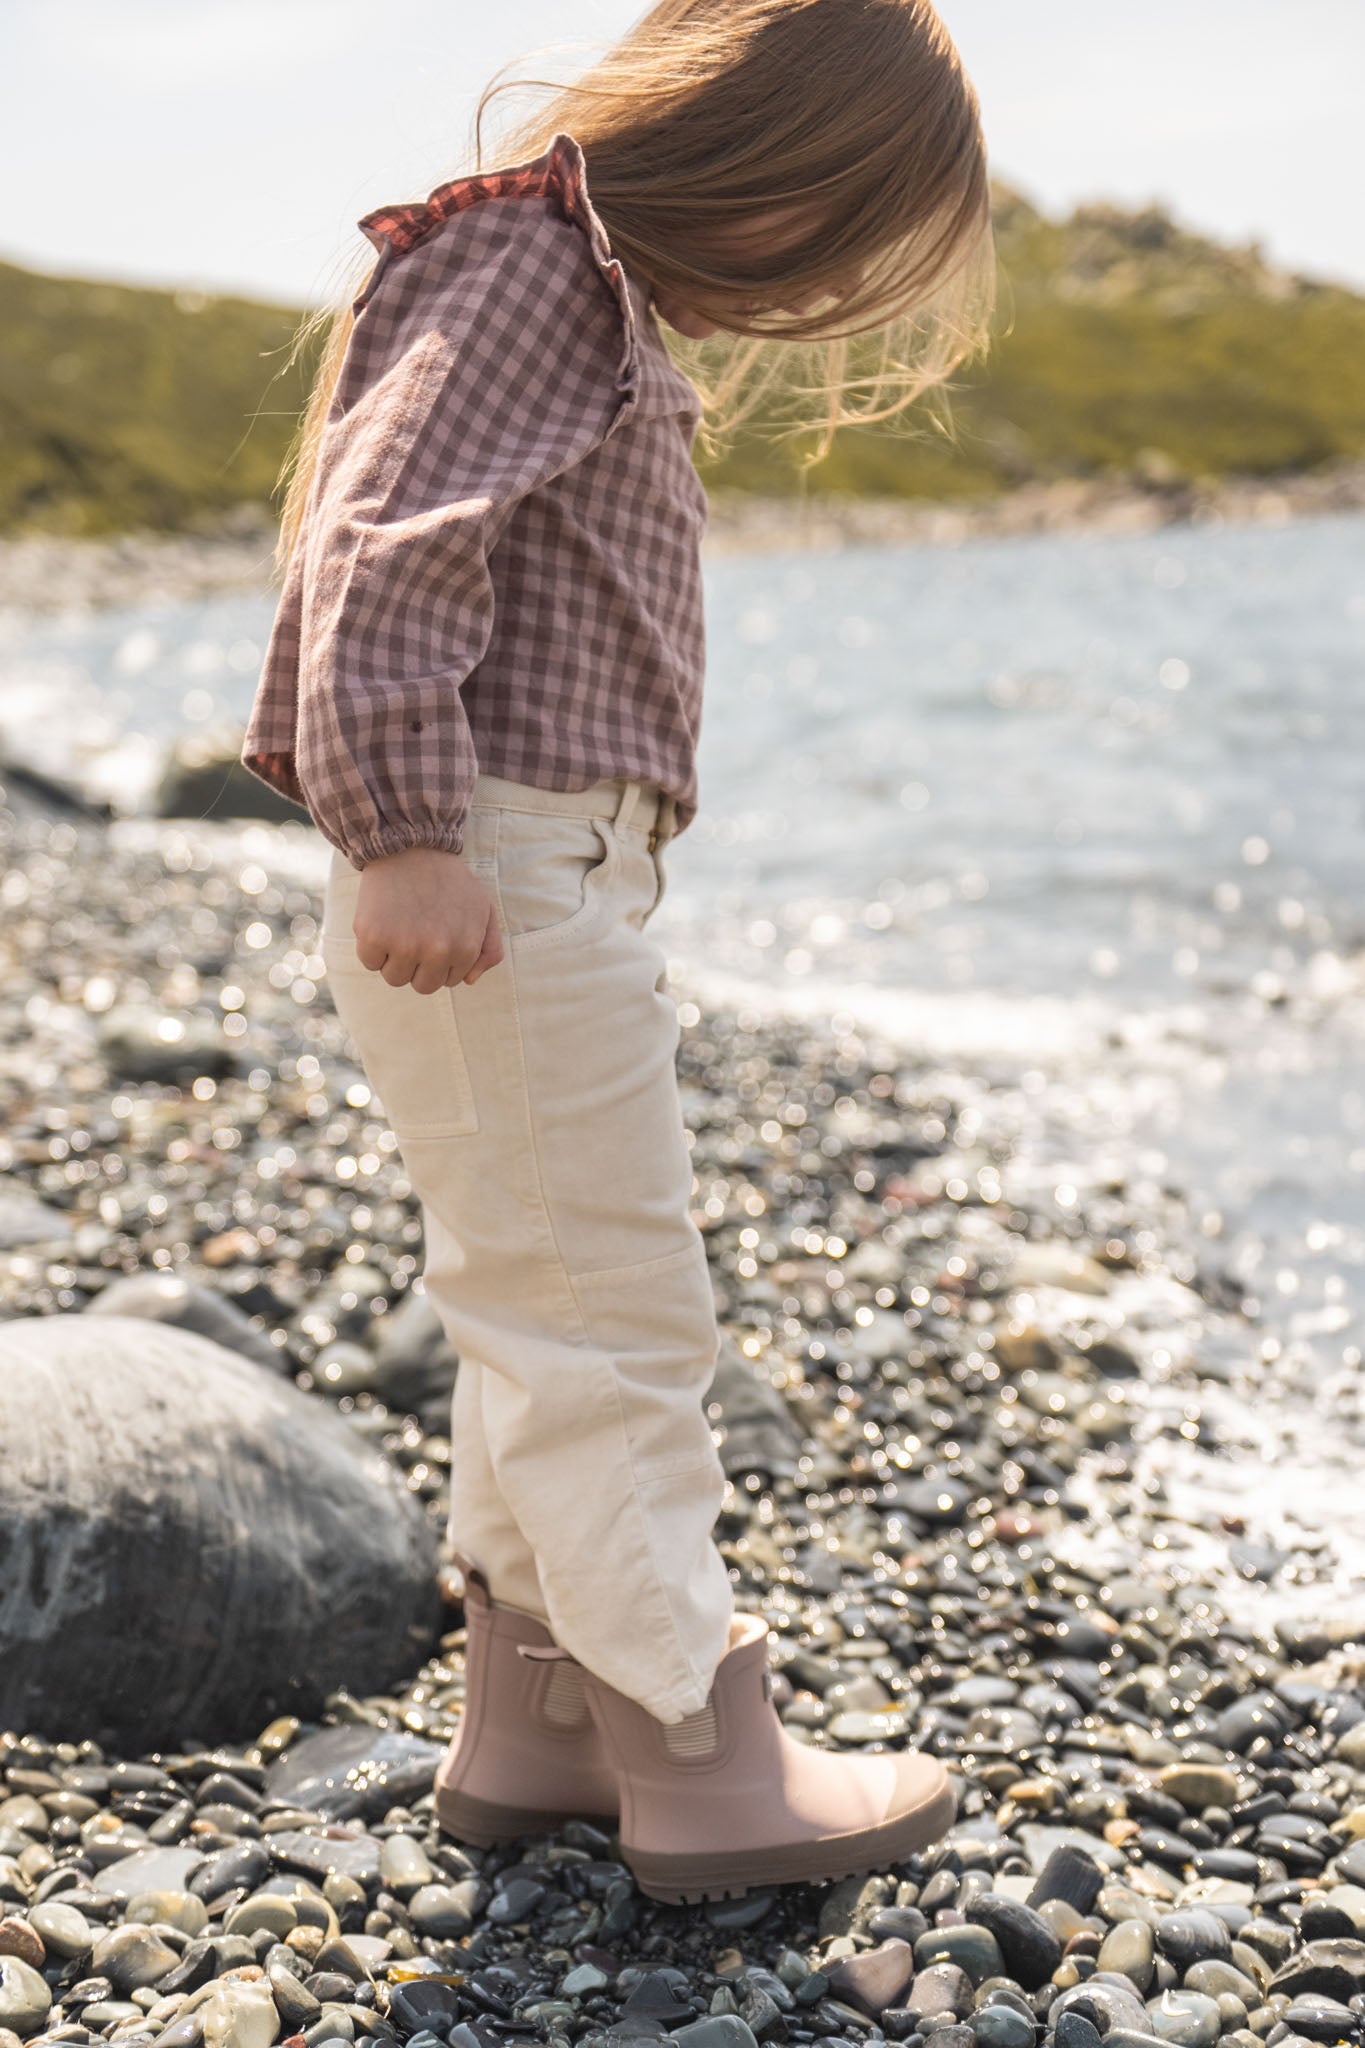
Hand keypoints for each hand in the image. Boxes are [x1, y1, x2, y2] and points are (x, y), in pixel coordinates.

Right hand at [352, 845, 501, 991]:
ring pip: (394, 978)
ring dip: (394, 959)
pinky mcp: (374, 937)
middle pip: (421, 985)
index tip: (433, 936)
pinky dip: (372, 948)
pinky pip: (370, 962)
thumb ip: (489, 948)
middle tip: (413, 934)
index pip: (447, 980)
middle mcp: (436, 951)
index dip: (438, 961)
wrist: (410, 845)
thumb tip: (470, 981)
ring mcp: (404, 946)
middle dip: (417, 965)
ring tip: (398, 926)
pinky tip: (381, 921)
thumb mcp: (483, 907)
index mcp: (464, 948)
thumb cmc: (448, 879)